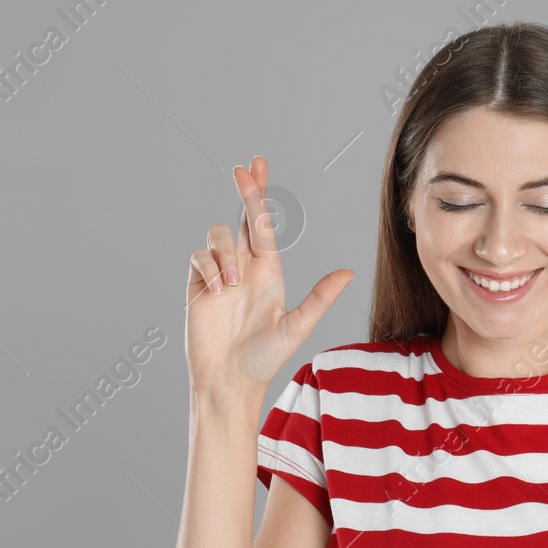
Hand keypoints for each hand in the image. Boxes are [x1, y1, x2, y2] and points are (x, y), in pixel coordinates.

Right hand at [185, 156, 354, 397]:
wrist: (229, 381)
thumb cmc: (264, 360)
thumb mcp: (296, 327)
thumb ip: (320, 298)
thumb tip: (349, 272)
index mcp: (270, 272)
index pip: (264, 225)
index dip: (260, 195)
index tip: (257, 166)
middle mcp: (245, 267)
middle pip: (242, 217)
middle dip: (245, 191)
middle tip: (242, 168)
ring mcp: (220, 274)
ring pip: (219, 235)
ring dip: (226, 253)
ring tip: (233, 285)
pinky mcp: (198, 286)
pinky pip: (198, 257)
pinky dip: (209, 267)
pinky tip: (218, 291)